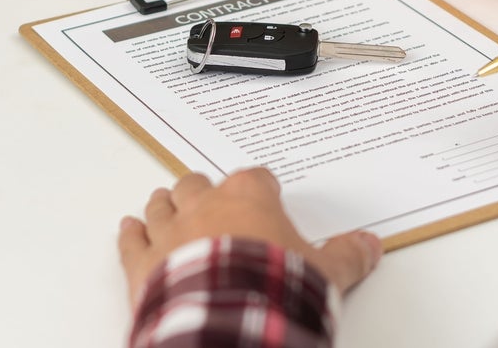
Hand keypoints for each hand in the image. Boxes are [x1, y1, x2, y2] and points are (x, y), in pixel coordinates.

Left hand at [117, 168, 382, 307]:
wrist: (230, 320)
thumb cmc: (273, 288)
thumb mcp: (326, 273)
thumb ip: (349, 255)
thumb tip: (370, 245)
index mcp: (249, 197)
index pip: (255, 177)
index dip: (261, 186)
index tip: (265, 193)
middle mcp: (205, 205)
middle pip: (198, 183)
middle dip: (203, 189)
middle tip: (207, 195)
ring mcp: (170, 232)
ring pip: (161, 204)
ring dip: (164, 204)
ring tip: (163, 200)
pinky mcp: (144, 264)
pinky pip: (131, 241)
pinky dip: (129, 234)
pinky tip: (127, 227)